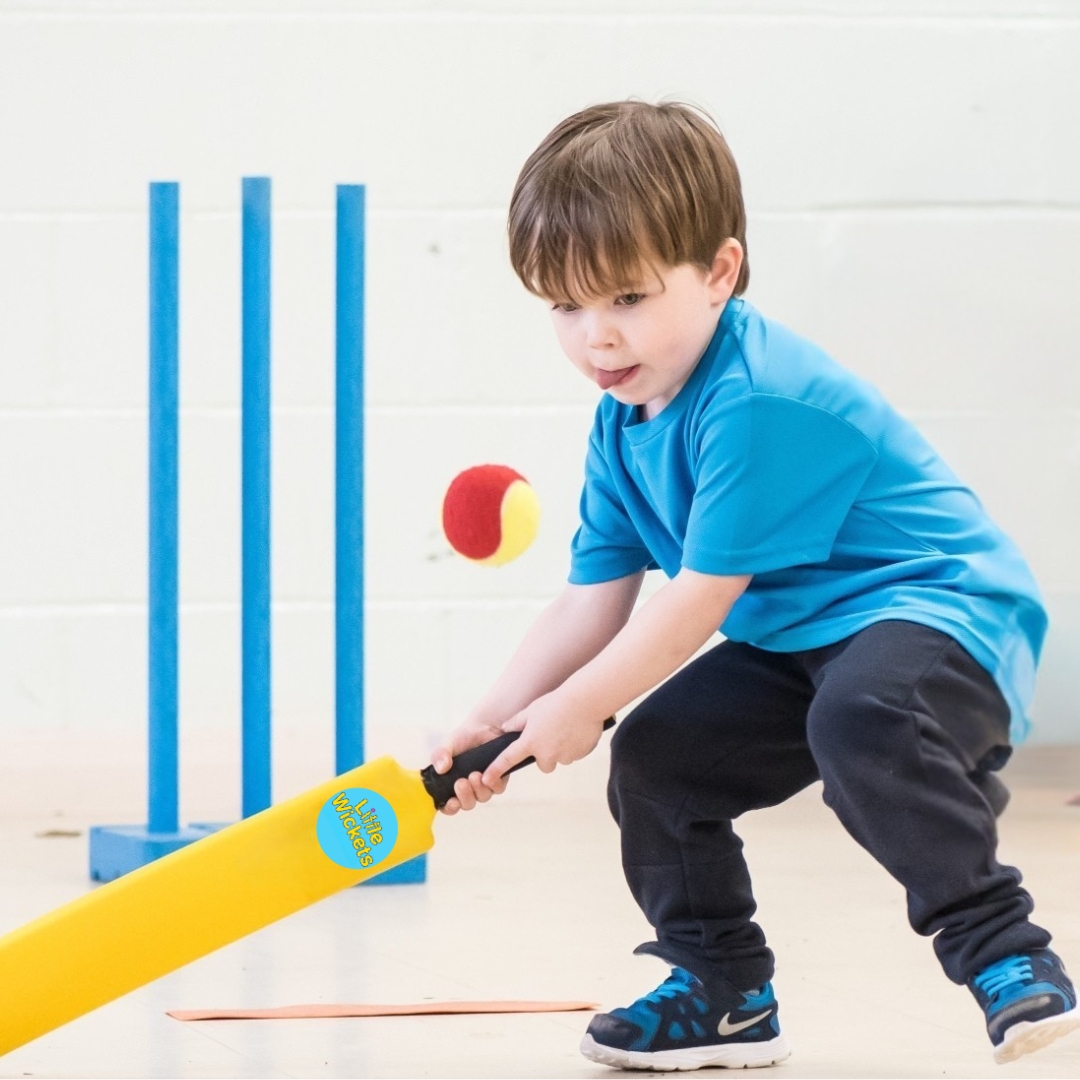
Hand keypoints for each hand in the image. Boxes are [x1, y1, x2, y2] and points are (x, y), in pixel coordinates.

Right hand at [430, 718, 508, 815]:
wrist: (483, 726)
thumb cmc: (462, 738)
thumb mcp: (447, 745)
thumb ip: (439, 755)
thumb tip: (440, 768)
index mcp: (452, 785)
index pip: (450, 806)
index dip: (450, 808)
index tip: (451, 802)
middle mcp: (469, 789)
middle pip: (468, 804)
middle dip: (464, 796)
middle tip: (461, 782)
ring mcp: (484, 785)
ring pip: (483, 797)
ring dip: (478, 789)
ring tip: (474, 775)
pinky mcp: (499, 778)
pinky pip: (497, 788)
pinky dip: (492, 783)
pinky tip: (487, 774)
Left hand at [481, 691, 605, 785]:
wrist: (585, 701)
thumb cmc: (557, 702)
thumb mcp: (532, 709)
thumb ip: (517, 722)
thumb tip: (505, 728)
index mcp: (530, 742)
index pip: (508, 759)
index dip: (496, 769)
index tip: (486, 779)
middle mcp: (546, 754)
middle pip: (543, 764)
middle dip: (546, 754)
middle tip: (552, 734)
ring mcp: (564, 756)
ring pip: (560, 758)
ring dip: (562, 749)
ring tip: (567, 728)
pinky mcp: (579, 755)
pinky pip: (575, 754)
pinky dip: (575, 746)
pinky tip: (578, 730)